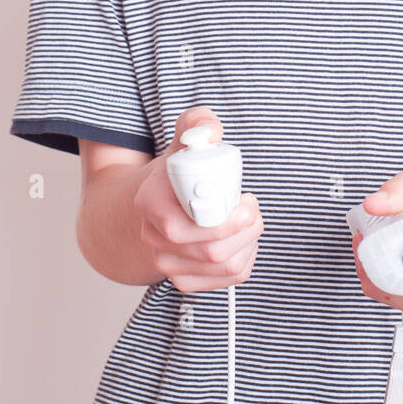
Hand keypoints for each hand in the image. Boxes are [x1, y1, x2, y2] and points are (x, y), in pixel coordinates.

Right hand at [133, 106, 263, 293]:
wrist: (158, 203)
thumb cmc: (177, 170)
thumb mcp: (185, 138)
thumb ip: (198, 125)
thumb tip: (211, 131)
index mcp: (148, 203)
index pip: (183, 226)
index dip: (223, 219)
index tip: (246, 198)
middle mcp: (154, 238)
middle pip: (210, 251)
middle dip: (245, 230)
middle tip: (254, 209)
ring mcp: (168, 263)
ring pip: (223, 267)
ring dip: (249, 242)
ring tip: (250, 220)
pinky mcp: (186, 278)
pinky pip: (228, 278)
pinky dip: (247, 258)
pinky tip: (243, 239)